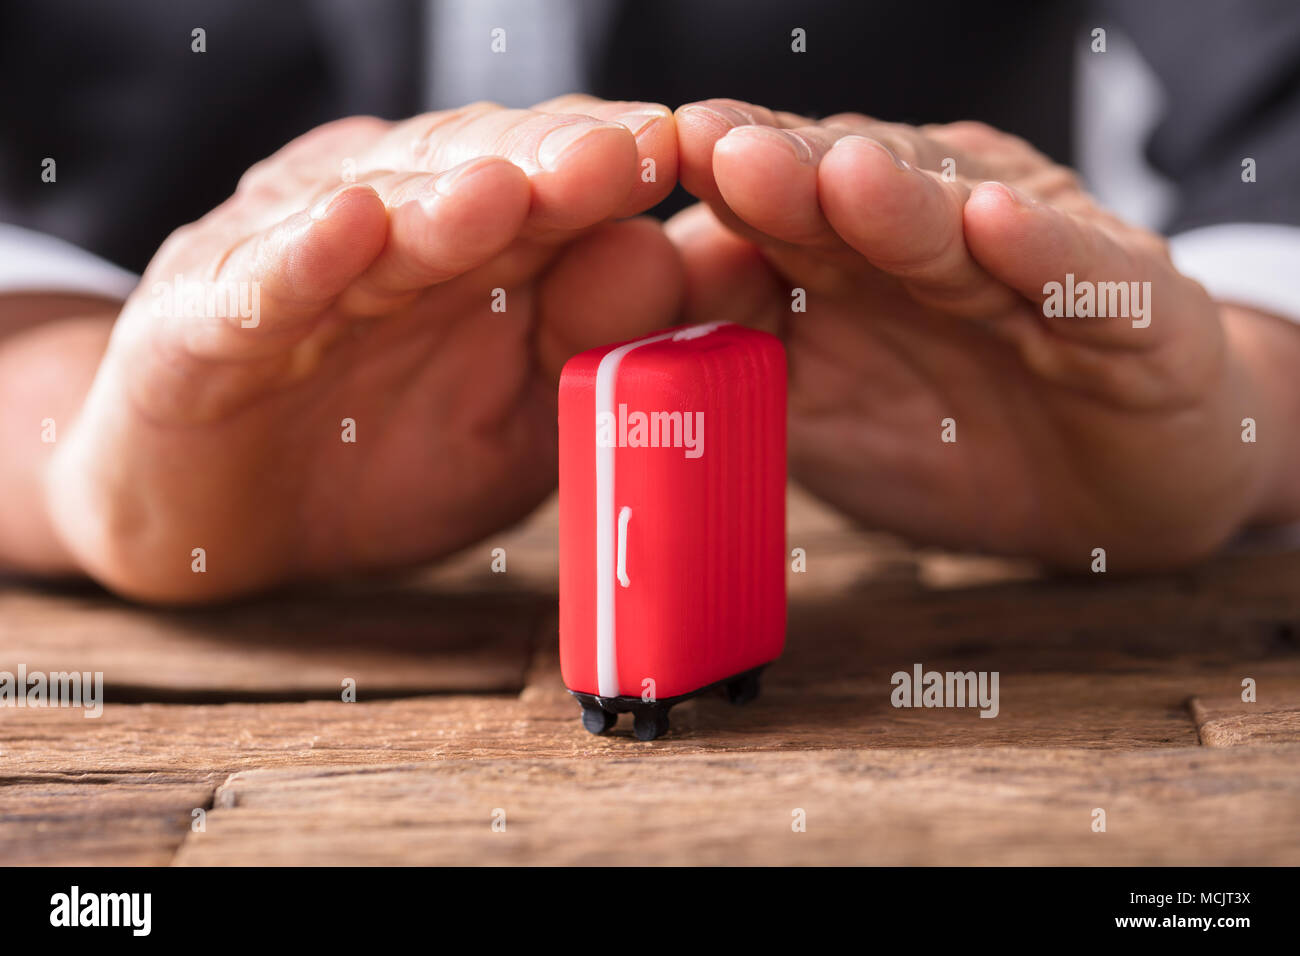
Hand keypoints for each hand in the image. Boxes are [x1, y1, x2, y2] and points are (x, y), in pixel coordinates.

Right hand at [46, 97, 681, 600]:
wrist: (230, 519)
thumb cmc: (388, 456)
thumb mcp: (520, 420)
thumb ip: (587, 344)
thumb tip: (664, 255)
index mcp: (474, 245)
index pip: (550, 181)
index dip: (612, 167)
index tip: (685, 156)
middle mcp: (386, 227)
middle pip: (471, 175)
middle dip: (545, 164)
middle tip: (621, 153)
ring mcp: (292, 265)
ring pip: (370, 216)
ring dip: (438, 201)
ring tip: (502, 189)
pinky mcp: (201, 323)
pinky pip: (255, 289)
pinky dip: (298, 261)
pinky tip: (346, 230)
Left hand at [670, 99, 1299, 568]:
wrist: (1111, 488)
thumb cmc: (949, 442)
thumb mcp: (823, 421)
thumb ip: (741, 375)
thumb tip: (627, 336)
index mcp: (852, 259)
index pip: (778, 206)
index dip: (723, 183)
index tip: (658, 161)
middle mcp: (935, 241)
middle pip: (856, 195)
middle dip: (790, 174)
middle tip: (723, 149)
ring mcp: (1032, 267)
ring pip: (959, 225)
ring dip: (900, 202)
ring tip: (844, 177)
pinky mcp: (1133, 310)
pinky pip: (1084, 279)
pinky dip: (1042, 254)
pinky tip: (998, 225)